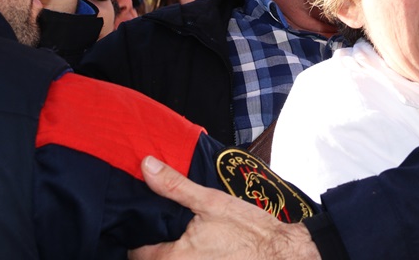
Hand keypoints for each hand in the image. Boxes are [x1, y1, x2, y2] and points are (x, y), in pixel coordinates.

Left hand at [129, 157, 319, 259]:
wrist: (283, 253)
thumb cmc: (250, 230)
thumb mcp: (210, 201)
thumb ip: (174, 186)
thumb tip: (147, 166)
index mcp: (172, 258)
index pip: (135, 252)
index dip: (139, 233)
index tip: (147, 219)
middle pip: (152, 259)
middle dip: (155, 243)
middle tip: (168, 224)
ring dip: (173, 250)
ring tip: (187, 233)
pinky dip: (190, 257)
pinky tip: (202, 246)